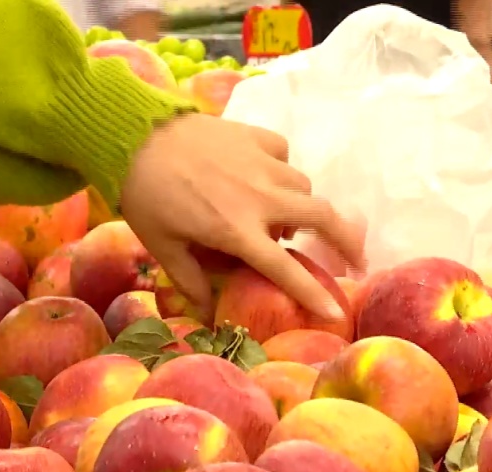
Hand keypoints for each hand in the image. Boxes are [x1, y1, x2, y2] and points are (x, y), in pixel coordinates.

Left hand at [120, 114, 364, 320]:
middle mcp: (260, 198)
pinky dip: (283, 172)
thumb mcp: (163, 246)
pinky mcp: (256, 136)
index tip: (335, 312)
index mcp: (237, 230)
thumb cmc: (146, 196)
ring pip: (304, 188)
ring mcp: (262, 163)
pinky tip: (266, 179)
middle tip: (356, 259)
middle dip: (348, 241)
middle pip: (322, 218)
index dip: (312, 293)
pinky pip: (286, 156)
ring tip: (286, 221)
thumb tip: (207, 315)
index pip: (285, 269)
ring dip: (302, 209)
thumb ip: (190, 281)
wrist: (134, 136)